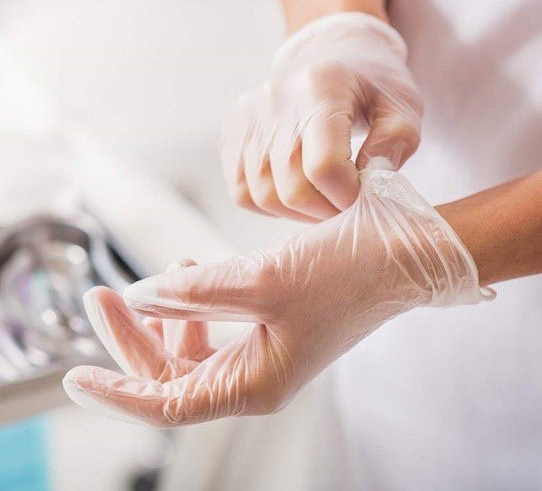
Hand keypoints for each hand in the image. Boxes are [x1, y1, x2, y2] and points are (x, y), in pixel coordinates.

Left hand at [64, 170, 484, 426]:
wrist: (398, 254)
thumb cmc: (345, 272)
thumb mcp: (261, 281)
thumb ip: (192, 293)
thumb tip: (140, 295)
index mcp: (255, 384)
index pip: (168, 404)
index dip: (117, 393)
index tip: (74, 378)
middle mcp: (256, 375)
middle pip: (172, 371)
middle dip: (132, 335)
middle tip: (101, 295)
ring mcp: (264, 350)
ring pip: (192, 346)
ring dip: (164, 315)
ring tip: (155, 277)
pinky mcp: (272, 324)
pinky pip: (217, 324)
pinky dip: (196, 302)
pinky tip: (193, 269)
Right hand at [220, 12, 422, 221]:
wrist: (329, 53)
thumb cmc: (369, 83)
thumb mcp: (403, 103)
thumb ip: (397, 142)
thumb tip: (371, 183)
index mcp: (320, 87)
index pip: (324, 167)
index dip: (347, 196)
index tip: (362, 196)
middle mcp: (274, 100)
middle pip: (292, 189)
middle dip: (325, 210)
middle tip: (344, 204)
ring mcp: (246, 118)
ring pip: (264, 196)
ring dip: (298, 212)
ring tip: (322, 200)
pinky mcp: (232, 134)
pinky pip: (241, 192)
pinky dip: (270, 205)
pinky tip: (295, 193)